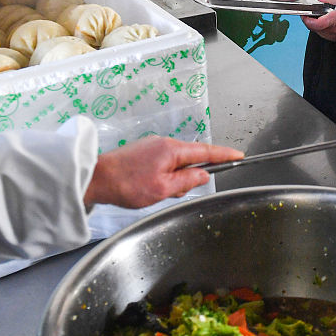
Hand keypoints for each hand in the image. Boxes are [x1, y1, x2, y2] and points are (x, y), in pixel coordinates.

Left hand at [83, 137, 242, 209]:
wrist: (95, 179)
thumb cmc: (126, 185)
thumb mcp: (163, 189)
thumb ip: (187, 181)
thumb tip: (203, 174)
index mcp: (172, 150)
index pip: (206, 151)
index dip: (224, 155)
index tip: (239, 156)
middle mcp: (164, 143)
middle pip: (191, 158)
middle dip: (190, 177)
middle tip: (173, 192)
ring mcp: (153, 147)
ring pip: (177, 163)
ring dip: (174, 179)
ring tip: (154, 192)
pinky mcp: (144, 153)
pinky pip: (165, 164)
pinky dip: (165, 176)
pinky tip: (150, 187)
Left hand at [302, 0, 335, 40]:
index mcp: (334, 20)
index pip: (316, 24)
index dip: (307, 20)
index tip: (303, 14)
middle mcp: (333, 30)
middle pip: (314, 28)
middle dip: (309, 21)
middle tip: (309, 13)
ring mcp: (333, 36)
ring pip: (317, 32)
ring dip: (314, 25)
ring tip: (318, 17)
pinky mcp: (334, 38)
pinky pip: (323, 34)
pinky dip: (320, 29)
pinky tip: (324, 22)